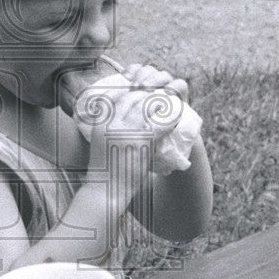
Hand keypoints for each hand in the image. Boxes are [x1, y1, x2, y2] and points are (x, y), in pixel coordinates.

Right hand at [84, 65, 190, 210]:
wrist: (106, 191)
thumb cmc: (107, 169)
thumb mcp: (103, 142)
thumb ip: (112, 127)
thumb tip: (129, 116)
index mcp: (100, 121)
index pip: (118, 95)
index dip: (133, 88)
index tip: (144, 87)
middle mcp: (110, 122)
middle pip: (133, 96)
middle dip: (148, 90)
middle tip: (162, 89)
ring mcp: (124, 131)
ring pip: (146, 105)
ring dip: (161, 99)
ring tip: (171, 98)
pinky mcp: (139, 141)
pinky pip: (158, 123)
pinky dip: (170, 117)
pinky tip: (178, 113)